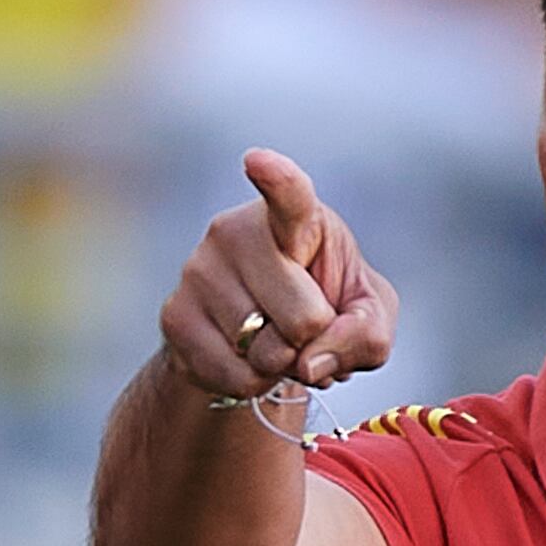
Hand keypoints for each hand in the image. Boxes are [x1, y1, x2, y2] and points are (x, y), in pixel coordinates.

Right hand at [162, 149, 399, 403]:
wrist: (264, 336)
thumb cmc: (330, 308)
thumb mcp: (370, 318)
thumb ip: (366, 334)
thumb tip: (310, 362)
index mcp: (295, 219)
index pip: (289, 197)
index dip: (277, 180)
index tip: (257, 161)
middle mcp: (235, 233)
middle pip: (303, 317)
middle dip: (317, 342)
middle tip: (308, 330)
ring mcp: (199, 272)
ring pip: (266, 351)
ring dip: (284, 365)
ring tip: (276, 340)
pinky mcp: (175, 315)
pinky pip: (237, 376)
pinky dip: (256, 384)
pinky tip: (249, 358)